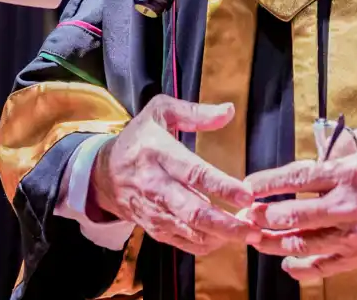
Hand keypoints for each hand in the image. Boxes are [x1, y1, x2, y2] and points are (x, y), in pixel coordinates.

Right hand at [89, 95, 260, 256]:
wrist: (103, 173)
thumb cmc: (138, 139)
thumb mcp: (160, 112)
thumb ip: (194, 112)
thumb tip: (228, 111)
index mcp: (158, 153)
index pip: (194, 173)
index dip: (222, 186)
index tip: (247, 194)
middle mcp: (155, 185)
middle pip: (193, 210)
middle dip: (226, 223)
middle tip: (252, 227)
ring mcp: (154, 210)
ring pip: (190, 231)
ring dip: (221, 236)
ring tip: (248, 235)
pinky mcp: (154, 228)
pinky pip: (183, 243)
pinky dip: (206, 245)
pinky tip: (226, 239)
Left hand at [241, 124, 356, 280]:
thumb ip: (345, 139)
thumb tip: (322, 138)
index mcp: (347, 173)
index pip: (297, 178)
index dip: (268, 182)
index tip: (246, 185)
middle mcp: (347, 205)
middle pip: (294, 215)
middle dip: (263, 216)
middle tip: (244, 215)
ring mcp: (354, 234)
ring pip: (304, 244)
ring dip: (275, 243)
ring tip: (255, 239)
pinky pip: (325, 266)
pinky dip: (302, 269)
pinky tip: (286, 264)